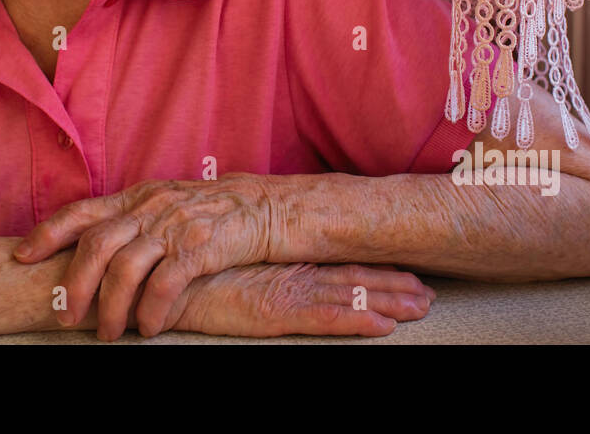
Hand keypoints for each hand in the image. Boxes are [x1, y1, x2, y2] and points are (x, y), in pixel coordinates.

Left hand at [13, 175, 279, 338]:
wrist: (266, 207)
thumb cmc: (211, 213)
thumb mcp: (165, 204)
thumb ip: (132, 220)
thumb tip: (92, 249)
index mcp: (136, 198)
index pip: (82, 211)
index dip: (48, 232)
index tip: (21, 255)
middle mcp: (150, 209)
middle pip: (96, 245)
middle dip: (75, 285)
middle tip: (66, 319)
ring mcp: (174, 227)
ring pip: (125, 269)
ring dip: (111, 308)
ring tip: (109, 335)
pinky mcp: (200, 248)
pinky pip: (164, 284)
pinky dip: (151, 311)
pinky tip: (150, 329)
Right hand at [168, 263, 433, 337]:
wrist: (159, 275)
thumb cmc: (189, 272)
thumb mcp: (228, 266)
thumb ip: (253, 265)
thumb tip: (270, 267)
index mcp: (283, 261)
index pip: (338, 264)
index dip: (375, 268)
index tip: (407, 271)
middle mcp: (291, 272)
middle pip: (354, 278)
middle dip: (394, 285)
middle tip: (430, 293)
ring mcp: (285, 290)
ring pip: (349, 296)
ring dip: (389, 302)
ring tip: (421, 306)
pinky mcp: (273, 311)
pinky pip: (324, 320)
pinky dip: (357, 322)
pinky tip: (384, 327)